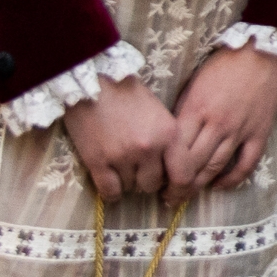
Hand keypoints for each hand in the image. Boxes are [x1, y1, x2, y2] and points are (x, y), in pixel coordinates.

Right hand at [63, 79, 178, 199]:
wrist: (93, 82)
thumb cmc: (128, 95)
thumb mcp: (160, 114)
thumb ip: (169, 141)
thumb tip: (172, 172)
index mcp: (169, 133)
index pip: (183, 176)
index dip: (180, 190)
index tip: (173, 194)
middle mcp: (148, 148)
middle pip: (154, 184)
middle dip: (148, 180)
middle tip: (140, 169)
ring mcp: (122, 156)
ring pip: (131, 187)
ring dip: (128, 180)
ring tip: (121, 163)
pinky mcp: (97, 161)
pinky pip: (110, 192)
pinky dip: (112, 192)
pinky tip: (111, 181)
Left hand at [166, 44, 276, 201]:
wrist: (263, 52)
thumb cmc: (225, 64)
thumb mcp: (193, 83)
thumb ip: (183, 112)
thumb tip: (172, 139)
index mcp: (195, 109)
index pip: (175, 151)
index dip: (164, 172)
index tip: (156, 180)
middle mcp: (216, 124)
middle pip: (192, 165)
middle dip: (177, 186)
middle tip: (168, 197)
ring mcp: (239, 131)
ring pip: (215, 168)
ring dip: (199, 186)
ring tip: (187, 196)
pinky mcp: (258, 134)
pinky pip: (245, 165)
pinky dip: (230, 180)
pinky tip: (218, 185)